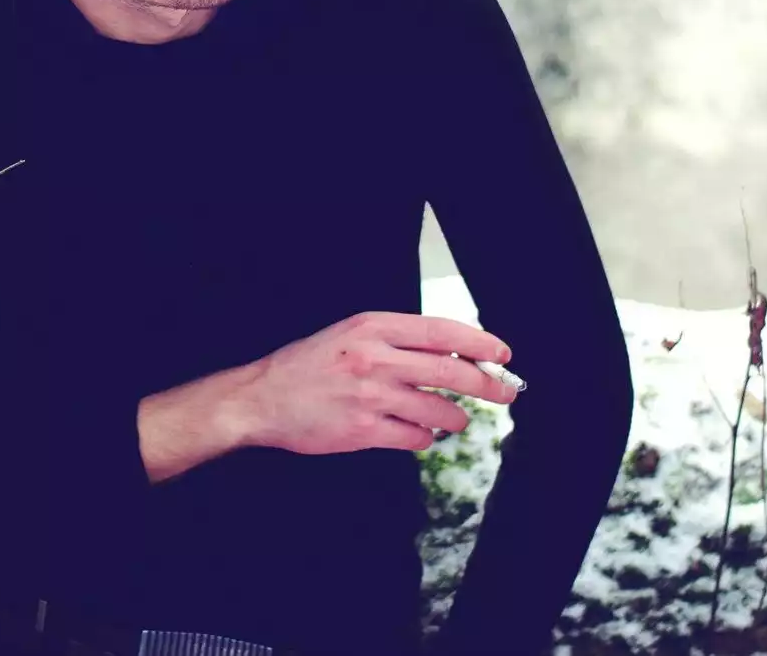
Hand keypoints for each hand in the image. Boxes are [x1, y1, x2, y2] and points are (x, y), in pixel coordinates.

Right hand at [235, 311, 517, 455]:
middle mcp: (374, 358)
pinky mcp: (363, 431)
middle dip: (487, 384)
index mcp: (372, 327)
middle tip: (505, 392)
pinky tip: (416, 433)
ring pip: (439, 410)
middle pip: (450, 371)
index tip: (502, 354)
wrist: (261, 398)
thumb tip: (451, 349)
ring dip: (454, 418)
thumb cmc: (306, 365)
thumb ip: (395, 339)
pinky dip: (424, 438)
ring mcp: (370, 396)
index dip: (479, 343)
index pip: (442, 331)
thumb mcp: (350, 334)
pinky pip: (416, 439)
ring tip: (452, 419)